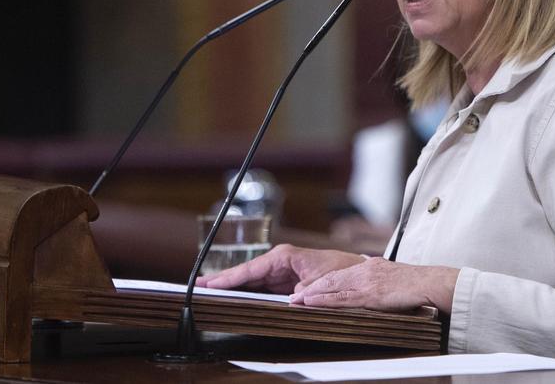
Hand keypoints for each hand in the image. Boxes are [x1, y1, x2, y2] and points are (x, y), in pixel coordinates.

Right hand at [196, 244, 363, 294]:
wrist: (356, 272)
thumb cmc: (341, 270)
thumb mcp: (325, 280)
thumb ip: (306, 289)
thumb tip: (291, 298)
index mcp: (285, 256)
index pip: (251, 269)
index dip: (229, 277)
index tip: (210, 282)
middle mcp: (279, 261)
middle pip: (245, 273)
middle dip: (222, 279)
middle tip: (198, 285)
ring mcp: (280, 271)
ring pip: (249, 279)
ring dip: (230, 284)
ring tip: (208, 289)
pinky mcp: (283, 280)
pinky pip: (259, 285)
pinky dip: (244, 289)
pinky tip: (231, 294)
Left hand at [290, 257, 459, 313]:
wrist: (431, 282)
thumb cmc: (417, 284)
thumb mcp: (394, 279)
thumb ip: (380, 283)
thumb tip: (373, 291)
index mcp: (370, 267)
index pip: (340, 274)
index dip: (321, 282)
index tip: (307, 289)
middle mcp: (365, 270)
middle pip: (331, 278)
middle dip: (310, 287)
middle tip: (294, 296)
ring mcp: (367, 281)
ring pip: (332, 287)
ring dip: (312, 294)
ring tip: (296, 300)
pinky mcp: (371, 294)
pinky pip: (342, 298)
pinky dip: (324, 300)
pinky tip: (312, 302)